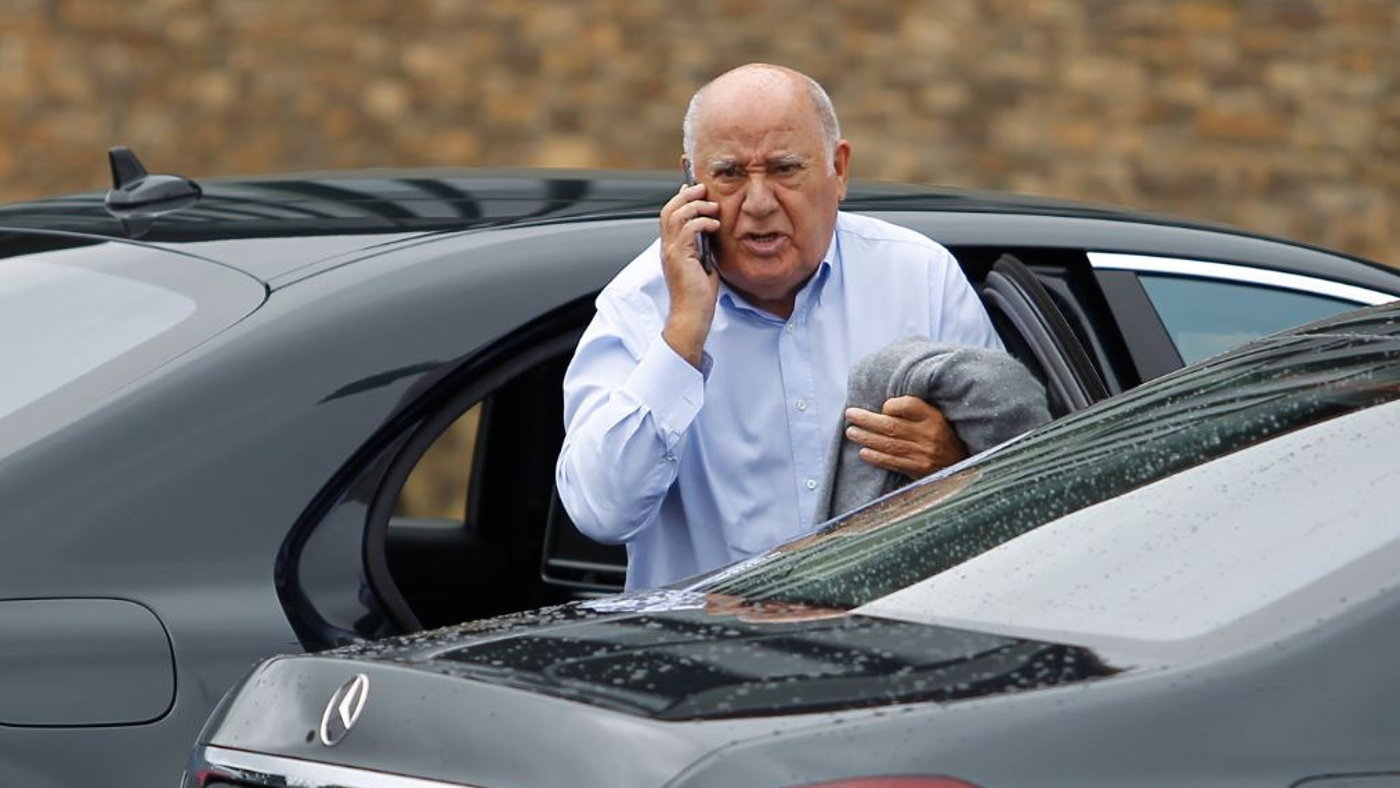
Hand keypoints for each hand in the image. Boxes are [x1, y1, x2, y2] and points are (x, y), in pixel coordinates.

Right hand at [659, 181, 720, 367]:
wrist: (692, 317)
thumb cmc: (698, 297)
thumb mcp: (704, 265)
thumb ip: (703, 247)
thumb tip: (711, 232)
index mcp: (671, 249)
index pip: (670, 215)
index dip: (680, 198)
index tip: (694, 187)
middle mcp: (667, 248)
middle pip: (668, 210)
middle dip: (686, 195)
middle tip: (703, 189)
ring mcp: (671, 252)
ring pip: (675, 215)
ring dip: (695, 206)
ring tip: (712, 207)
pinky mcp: (679, 258)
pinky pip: (687, 230)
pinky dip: (702, 223)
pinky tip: (715, 226)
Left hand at [844, 396, 967, 479]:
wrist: (964, 466)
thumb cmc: (943, 437)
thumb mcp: (937, 418)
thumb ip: (915, 411)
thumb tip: (884, 408)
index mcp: (934, 417)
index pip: (909, 405)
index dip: (891, 405)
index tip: (882, 407)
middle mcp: (930, 434)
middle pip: (892, 425)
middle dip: (868, 420)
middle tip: (850, 415)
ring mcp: (925, 453)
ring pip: (890, 444)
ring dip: (867, 438)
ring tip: (851, 432)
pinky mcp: (920, 470)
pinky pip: (894, 462)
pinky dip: (877, 457)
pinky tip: (864, 453)